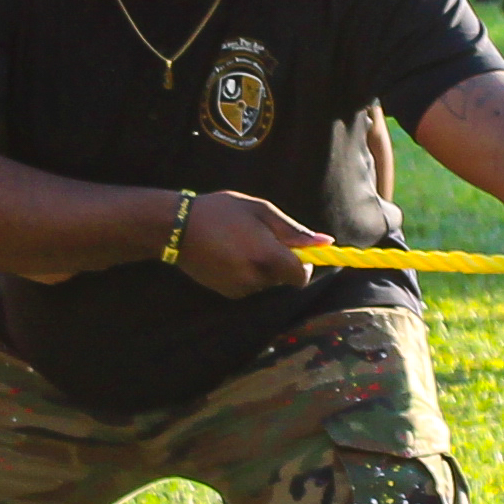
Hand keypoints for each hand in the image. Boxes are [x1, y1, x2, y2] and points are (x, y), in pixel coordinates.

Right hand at [171, 191, 316, 297]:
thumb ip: (293, 230)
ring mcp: (240, 289)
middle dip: (280, 262)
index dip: (304, 265)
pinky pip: (249, 286)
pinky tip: (229, 255)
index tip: (294, 250)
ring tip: (240, 244)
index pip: (302, 276)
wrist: (177, 228)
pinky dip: (247, 274)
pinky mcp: (227, 293)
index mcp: (267, 256)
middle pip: (283, 278)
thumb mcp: (260, 211)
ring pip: (266, 282)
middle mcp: (256, 278)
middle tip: (261, 239)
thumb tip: (326, 242)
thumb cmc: (221, 211)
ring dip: (263, 268)